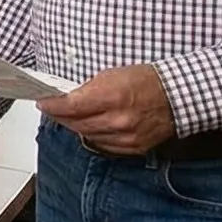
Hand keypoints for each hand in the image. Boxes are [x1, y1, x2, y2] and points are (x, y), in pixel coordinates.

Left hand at [36, 64, 173, 155]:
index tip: (43, 103)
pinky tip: (90, 127)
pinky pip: (103, 145)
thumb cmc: (147, 81)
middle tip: (52, 109)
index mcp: (112, 97)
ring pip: (88, 136)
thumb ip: (88, 88)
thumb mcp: (113, 74)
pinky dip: (94, 136)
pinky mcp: (133, 148)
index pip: (71, 106)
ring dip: (75, 126)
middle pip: (76, 124)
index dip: (53, 106)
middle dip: (60, 116)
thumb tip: (68, 98)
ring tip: (70, 116)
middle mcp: (118, 120)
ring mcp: (126, 137)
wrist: (178, 96)